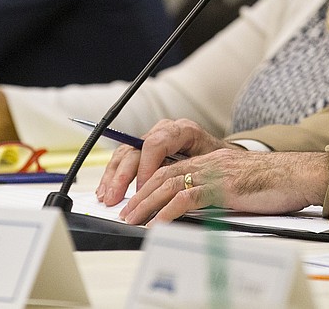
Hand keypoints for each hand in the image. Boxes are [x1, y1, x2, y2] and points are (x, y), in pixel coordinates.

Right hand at [96, 118, 233, 206]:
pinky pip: (124, 159)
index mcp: (182, 130)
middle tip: (115, 197)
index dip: (146, 168)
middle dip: (123, 176)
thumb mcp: (211, 166)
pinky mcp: (144, 150)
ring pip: (126, 154)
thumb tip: (176, 194)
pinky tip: (106, 190)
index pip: (156, 144)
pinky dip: (114, 176)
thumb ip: (192, 175)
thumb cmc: (218, 163)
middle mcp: (164, 131)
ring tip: (106, 197)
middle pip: (136, 149)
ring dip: (113, 177)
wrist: (222, 158)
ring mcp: (152, 139)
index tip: (142, 189)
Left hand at [117, 149, 328, 224]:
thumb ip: (216, 190)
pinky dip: (168, 212)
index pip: (169, 167)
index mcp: (209, 160)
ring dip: (146, 203)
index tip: (132, 198)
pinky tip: (158, 224)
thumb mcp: (238, 183)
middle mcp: (208, 162)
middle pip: (162, 173)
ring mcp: (214, 173)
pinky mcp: (222, 187)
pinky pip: (188, 198)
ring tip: (132, 219)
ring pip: (169, 183)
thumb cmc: (274, 182)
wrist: (299, 175)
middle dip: (138, 193)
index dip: (146, 181)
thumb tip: (194, 209)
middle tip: (123, 211)